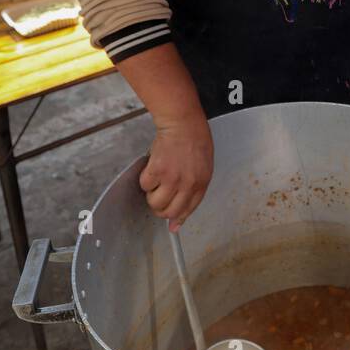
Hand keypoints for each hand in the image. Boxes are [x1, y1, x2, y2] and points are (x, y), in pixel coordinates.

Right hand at [140, 113, 213, 230]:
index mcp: (201, 183)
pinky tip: (153, 167)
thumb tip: (178, 217)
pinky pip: (145, 185)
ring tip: (156, 180)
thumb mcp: (203, 166)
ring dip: (152, 194)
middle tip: (158, 197)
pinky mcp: (157, 170)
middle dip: (160, 208)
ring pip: (155, 202)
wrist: (183, 124)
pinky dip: (145, 178)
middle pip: (169, 212)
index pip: (188, 210)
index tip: (172, 225)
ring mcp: (172, 178)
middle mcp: (188, 184)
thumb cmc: (194, 139)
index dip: (178, 219)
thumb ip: (194, 188)